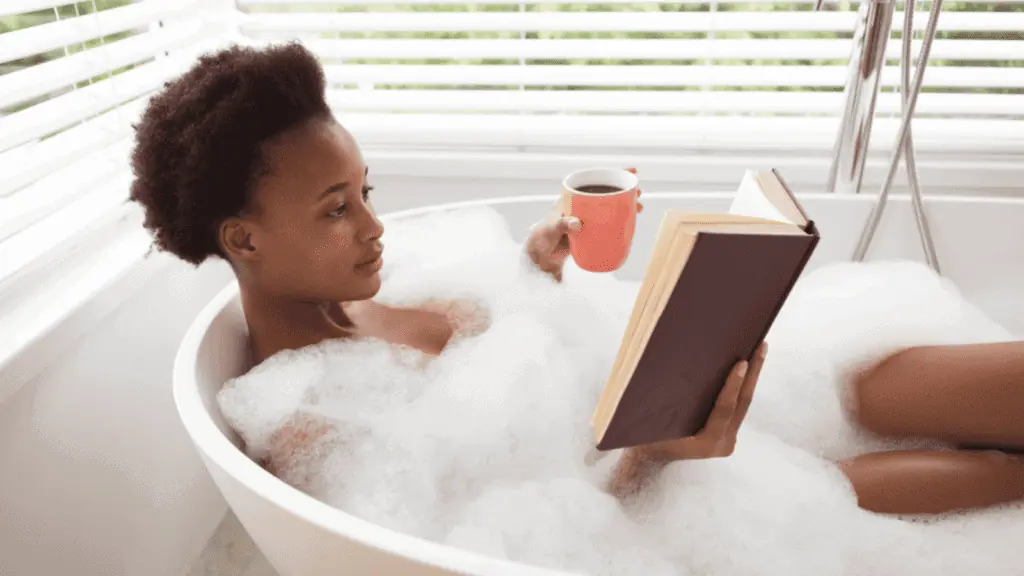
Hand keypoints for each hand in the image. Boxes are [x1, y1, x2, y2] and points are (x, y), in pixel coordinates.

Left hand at [525, 167, 644, 279]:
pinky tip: (629, 225)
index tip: (631, 170)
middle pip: (606, 193)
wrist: (541, 256)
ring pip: (609, 208)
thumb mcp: (551, 229)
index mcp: (573, 198)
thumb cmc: (542, 238)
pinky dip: (619, 222)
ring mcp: (587, 219)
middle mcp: (582, 206)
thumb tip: (578, 223)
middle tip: (638, 193)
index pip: (594, 181)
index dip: (613, 174)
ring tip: (639, 209)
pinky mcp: (590, 232)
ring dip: (624, 206)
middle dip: (624, 191)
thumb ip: (562, 225)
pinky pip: (607, 224)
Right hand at [608, 342, 767, 496]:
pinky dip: (742, 386)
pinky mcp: (729, 434)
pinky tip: (747, 367)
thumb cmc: (646, 440)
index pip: (723, 410)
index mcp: (706, 443)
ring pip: (743, 404)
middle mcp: (723, 444)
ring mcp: (728, 440)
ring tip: (758, 350)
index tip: (742, 362)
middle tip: (760, 345)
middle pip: (741, 404)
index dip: (733, 386)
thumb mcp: (651, 425)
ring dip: (751, 377)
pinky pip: (738, 407)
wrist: (651, 460)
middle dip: (752, 373)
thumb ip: (662, 409)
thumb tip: (665, 374)